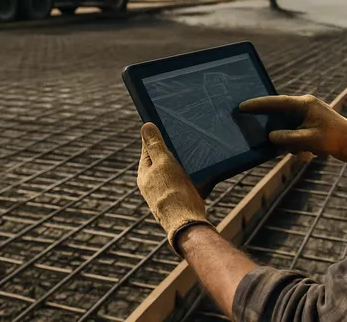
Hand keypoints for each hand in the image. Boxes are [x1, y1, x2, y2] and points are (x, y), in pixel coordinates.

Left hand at [137, 122, 212, 251]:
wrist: (186, 223)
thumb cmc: (173, 192)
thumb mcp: (163, 162)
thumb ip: (155, 145)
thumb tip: (145, 126)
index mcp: (144, 173)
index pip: (147, 147)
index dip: (155, 135)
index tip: (166, 123)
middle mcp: (151, 184)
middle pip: (161, 160)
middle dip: (171, 150)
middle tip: (183, 139)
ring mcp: (164, 193)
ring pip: (174, 172)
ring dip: (182, 164)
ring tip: (193, 157)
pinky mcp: (177, 200)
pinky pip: (184, 183)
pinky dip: (191, 177)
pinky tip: (202, 175)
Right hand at [239, 94, 346, 165]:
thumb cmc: (335, 139)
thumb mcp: (310, 140)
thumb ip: (289, 137)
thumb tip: (271, 137)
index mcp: (305, 104)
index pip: (277, 102)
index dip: (259, 104)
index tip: (243, 106)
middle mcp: (304, 106)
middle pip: (280, 114)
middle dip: (276, 128)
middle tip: (269, 134)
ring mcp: (307, 115)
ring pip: (287, 127)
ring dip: (292, 142)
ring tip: (306, 150)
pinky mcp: (308, 125)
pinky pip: (294, 133)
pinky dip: (298, 144)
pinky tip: (310, 152)